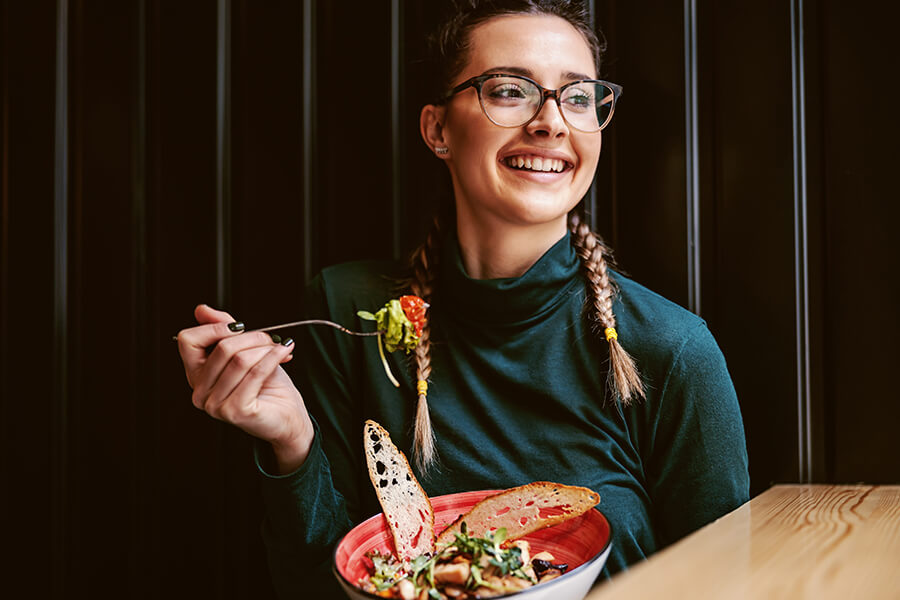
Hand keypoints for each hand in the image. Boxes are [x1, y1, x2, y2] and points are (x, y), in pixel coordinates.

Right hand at [176, 304, 313, 472]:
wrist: (288, 416)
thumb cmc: (268, 386)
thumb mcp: (244, 350)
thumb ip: (223, 330)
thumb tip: (202, 310)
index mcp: (196, 375)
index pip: (188, 340)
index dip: (214, 328)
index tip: (239, 327)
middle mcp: (199, 392)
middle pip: (221, 348)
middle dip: (252, 337)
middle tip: (270, 339)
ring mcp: (214, 405)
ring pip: (239, 359)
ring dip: (265, 348)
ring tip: (278, 348)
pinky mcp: (234, 411)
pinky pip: (255, 373)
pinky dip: (273, 358)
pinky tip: (284, 354)